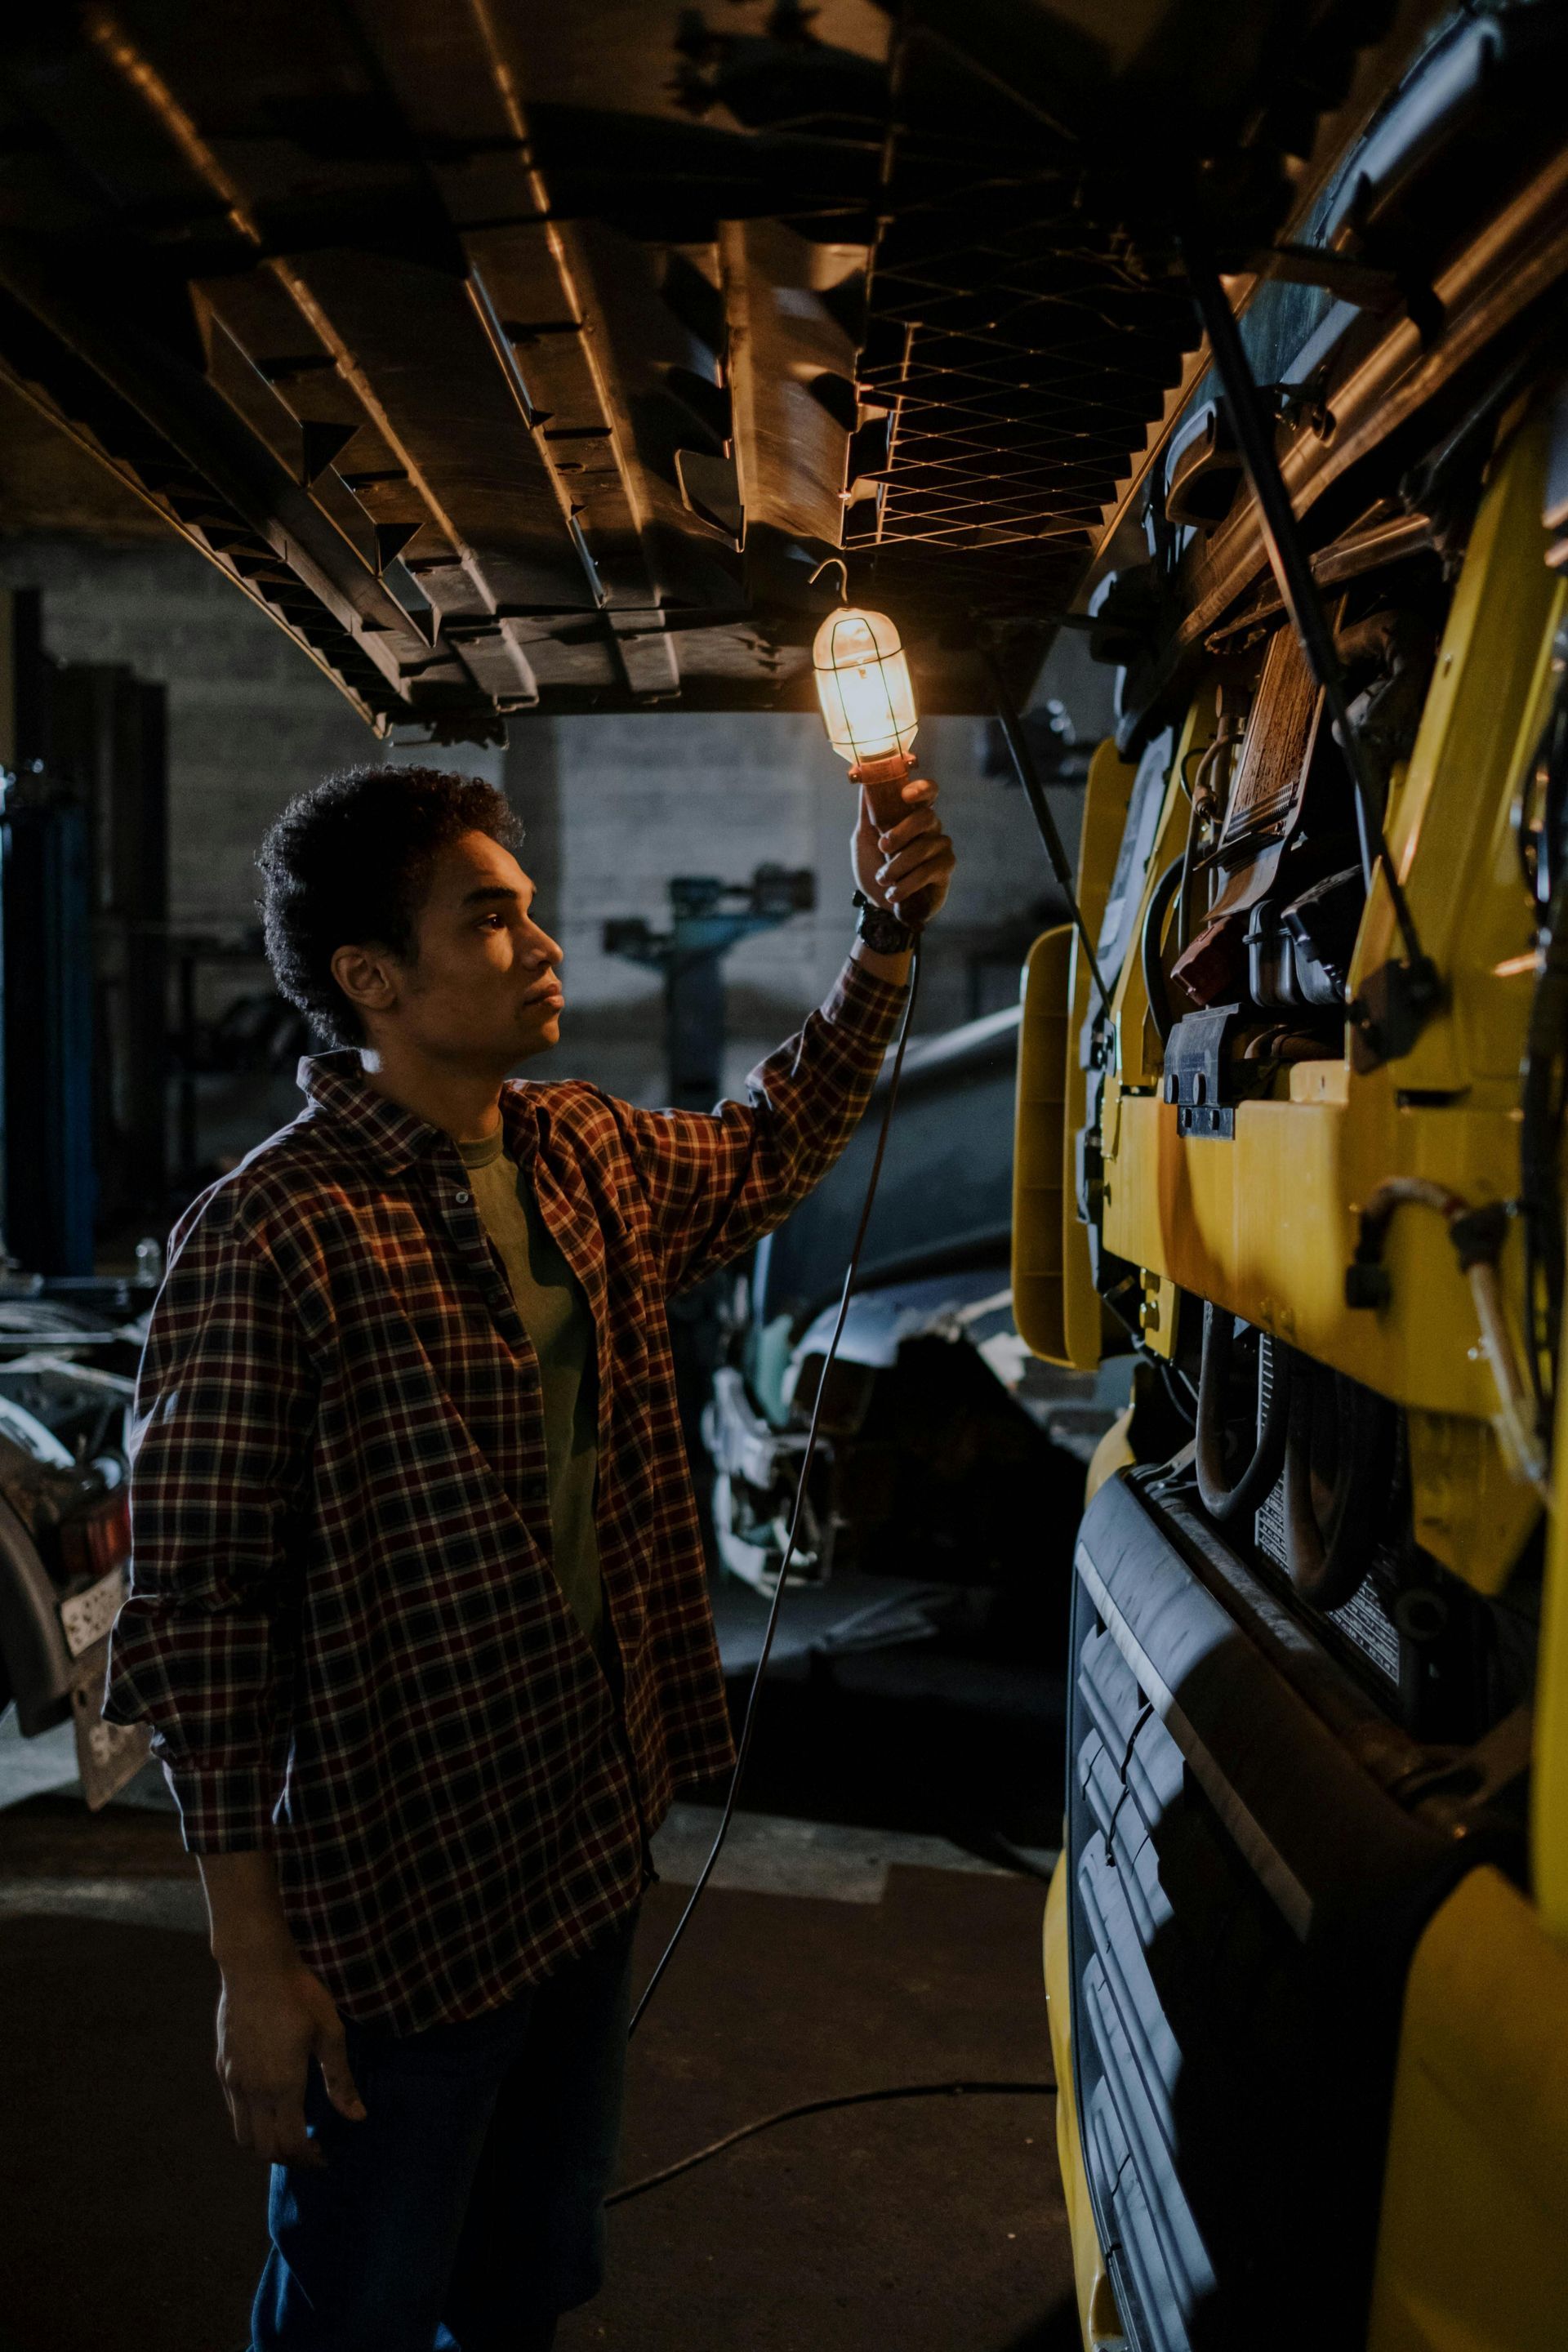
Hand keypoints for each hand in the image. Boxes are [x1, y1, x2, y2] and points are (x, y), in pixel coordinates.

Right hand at [215, 1954, 364, 2169]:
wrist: (255, 1965)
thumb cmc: (298, 1994)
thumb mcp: (330, 2033)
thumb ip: (341, 2079)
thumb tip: (358, 2116)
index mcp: (282, 2086)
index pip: (291, 2144)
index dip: (309, 2159)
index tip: (325, 2155)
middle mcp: (252, 2092)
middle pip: (264, 2150)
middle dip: (288, 2158)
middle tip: (309, 2148)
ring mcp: (232, 2081)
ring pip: (242, 2136)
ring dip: (265, 2144)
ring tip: (287, 2131)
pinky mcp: (221, 2068)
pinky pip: (233, 2111)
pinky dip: (250, 2123)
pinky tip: (269, 2105)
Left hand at [850, 771, 955, 927]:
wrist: (879, 905)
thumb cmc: (873, 867)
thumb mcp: (863, 838)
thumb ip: (868, 812)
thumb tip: (865, 783)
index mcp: (912, 814)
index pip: (928, 792)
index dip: (922, 789)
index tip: (906, 794)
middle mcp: (930, 827)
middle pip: (926, 817)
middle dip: (901, 832)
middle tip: (882, 847)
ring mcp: (941, 847)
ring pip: (924, 846)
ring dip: (898, 865)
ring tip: (882, 879)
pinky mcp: (945, 869)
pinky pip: (929, 870)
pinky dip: (908, 883)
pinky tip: (894, 893)